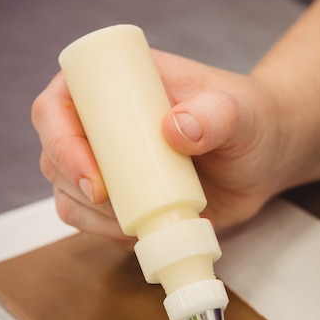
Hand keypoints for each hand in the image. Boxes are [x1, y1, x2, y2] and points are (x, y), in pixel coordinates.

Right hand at [32, 50, 290, 245]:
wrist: (264, 158)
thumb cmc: (250, 121)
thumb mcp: (239, 113)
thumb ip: (216, 115)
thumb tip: (174, 128)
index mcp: (114, 85)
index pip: (57, 107)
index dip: (61, 143)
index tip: (96, 182)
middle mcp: (101, 124)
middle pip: (55, 157)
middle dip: (79, 190)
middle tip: (128, 208)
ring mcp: (107, 163)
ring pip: (68, 195)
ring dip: (96, 218)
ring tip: (150, 219)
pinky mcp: (121, 198)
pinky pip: (92, 223)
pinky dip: (112, 234)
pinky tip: (150, 231)